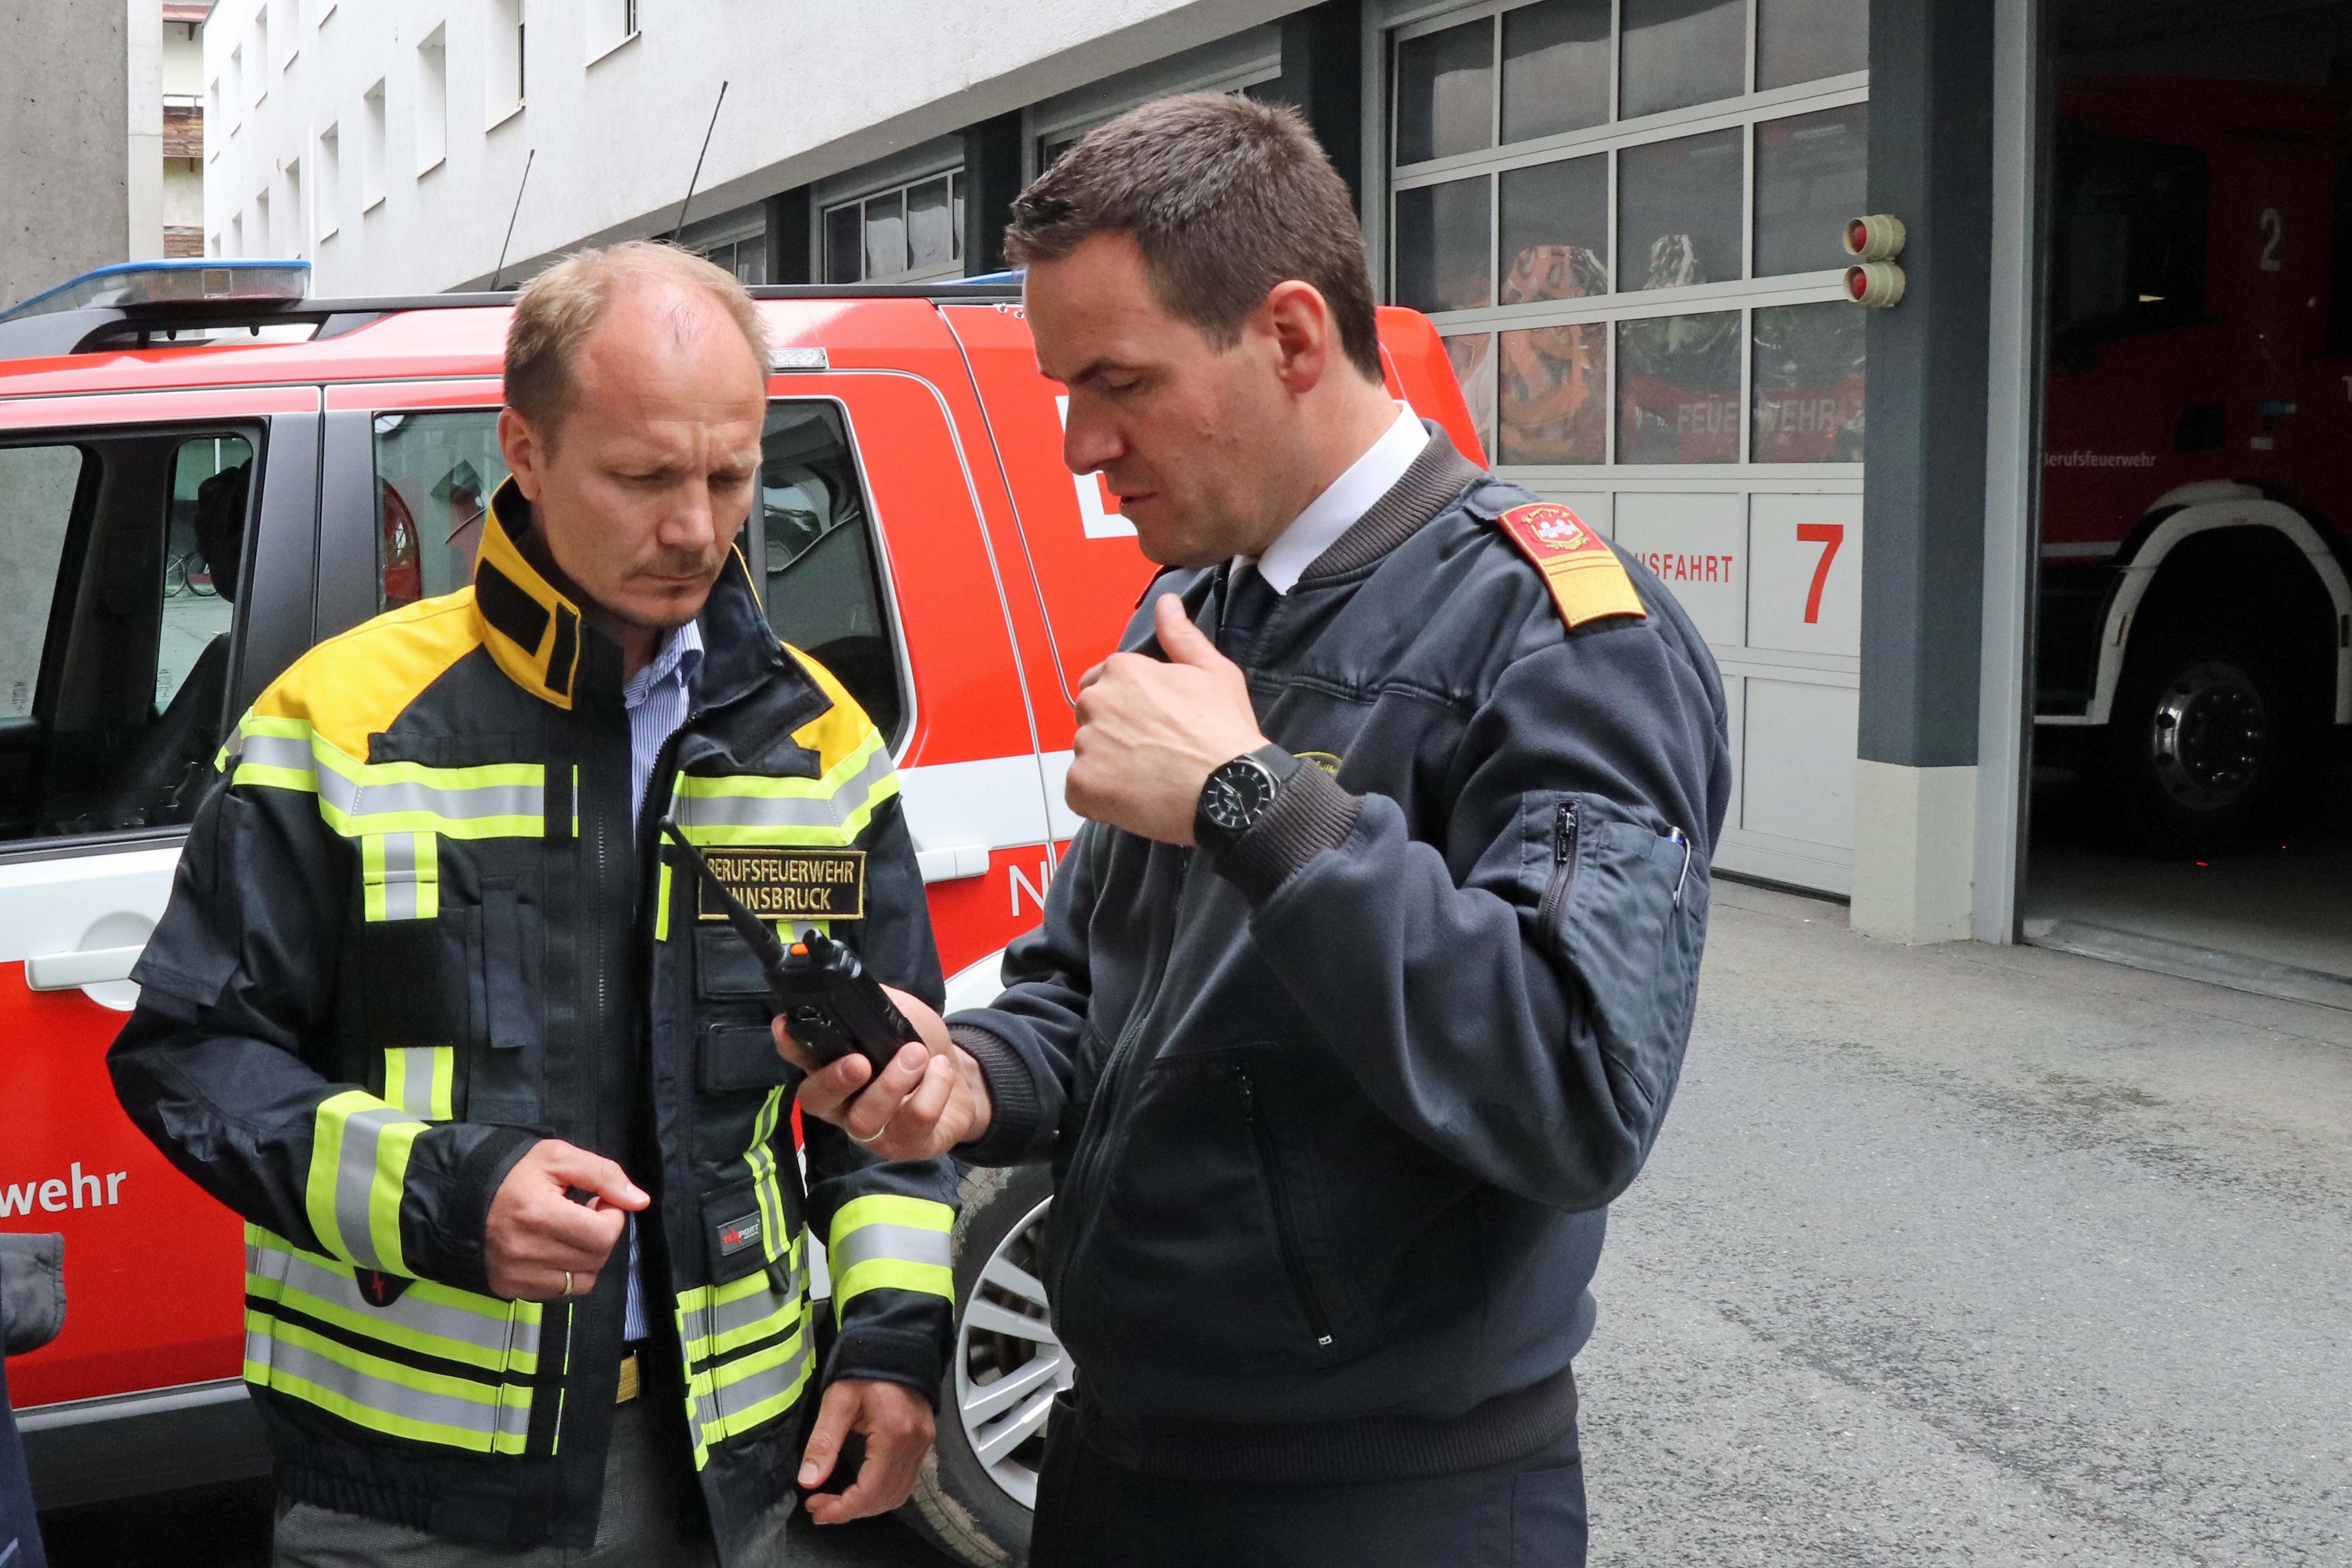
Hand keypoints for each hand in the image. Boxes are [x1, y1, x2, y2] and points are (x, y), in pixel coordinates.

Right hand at [483, 1140, 647, 1300]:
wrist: (462, 1197)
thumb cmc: (514, 1174)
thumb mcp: (558, 1157)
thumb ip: (603, 1174)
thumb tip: (640, 1202)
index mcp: (539, 1214)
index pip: (604, 1234)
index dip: (612, 1216)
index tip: (598, 1201)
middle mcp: (526, 1251)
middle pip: (596, 1258)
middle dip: (601, 1234)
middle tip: (584, 1214)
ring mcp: (516, 1275)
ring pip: (582, 1280)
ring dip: (586, 1257)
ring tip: (569, 1232)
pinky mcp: (510, 1288)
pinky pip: (560, 1291)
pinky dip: (566, 1273)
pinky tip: (553, 1249)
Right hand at [780, 988, 993, 1159]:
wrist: (964, 1079)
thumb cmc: (922, 1046)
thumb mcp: (902, 1014)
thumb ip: (878, 1003)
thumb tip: (856, 988)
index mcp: (832, 1066)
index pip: (800, 1057)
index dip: (790, 1044)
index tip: (786, 1025)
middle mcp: (842, 1103)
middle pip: (816, 1101)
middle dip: (834, 1080)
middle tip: (860, 1061)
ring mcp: (871, 1130)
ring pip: (864, 1118)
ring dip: (893, 1082)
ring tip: (918, 1054)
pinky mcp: (904, 1145)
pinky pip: (913, 1122)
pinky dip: (932, 1090)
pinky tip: (940, 1071)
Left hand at [797, 1378, 935, 1524]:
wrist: (896, 1345)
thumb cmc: (864, 1368)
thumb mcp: (837, 1400)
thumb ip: (823, 1442)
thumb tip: (808, 1481)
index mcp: (895, 1434)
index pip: (871, 1490)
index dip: (842, 1509)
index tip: (815, 1509)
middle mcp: (915, 1444)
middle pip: (886, 1498)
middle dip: (851, 1510)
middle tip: (820, 1507)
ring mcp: (923, 1444)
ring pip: (899, 1494)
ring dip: (867, 1506)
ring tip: (837, 1503)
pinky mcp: (924, 1442)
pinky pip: (905, 1481)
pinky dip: (881, 1493)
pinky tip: (859, 1489)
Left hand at [1066, 592, 1267, 843]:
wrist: (1231, 788)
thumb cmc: (1224, 731)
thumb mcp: (1213, 671)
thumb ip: (1180, 635)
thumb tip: (1166, 602)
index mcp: (1122, 670)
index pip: (1102, 683)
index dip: (1129, 706)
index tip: (1153, 724)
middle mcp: (1097, 701)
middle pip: (1091, 718)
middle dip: (1114, 733)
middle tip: (1154, 752)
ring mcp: (1086, 744)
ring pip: (1087, 755)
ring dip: (1109, 767)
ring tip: (1150, 779)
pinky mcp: (1082, 783)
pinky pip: (1080, 791)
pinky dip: (1100, 798)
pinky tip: (1135, 799)